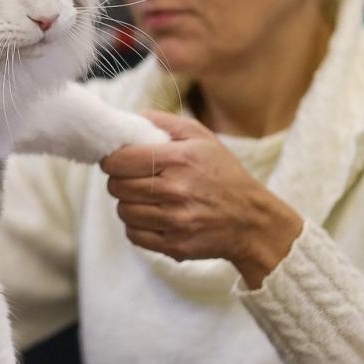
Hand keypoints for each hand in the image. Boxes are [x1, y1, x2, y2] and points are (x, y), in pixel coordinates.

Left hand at [99, 111, 302, 288]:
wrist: (251, 220)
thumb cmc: (223, 174)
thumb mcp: (201, 137)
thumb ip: (165, 123)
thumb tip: (133, 118)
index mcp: (179, 159)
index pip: (119, 160)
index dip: (112, 159)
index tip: (119, 160)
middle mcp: (174, 191)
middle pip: (116, 186)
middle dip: (120, 181)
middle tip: (134, 179)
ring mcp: (174, 221)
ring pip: (123, 211)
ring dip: (129, 204)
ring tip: (148, 198)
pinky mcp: (174, 245)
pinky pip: (133, 235)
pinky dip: (137, 226)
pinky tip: (154, 217)